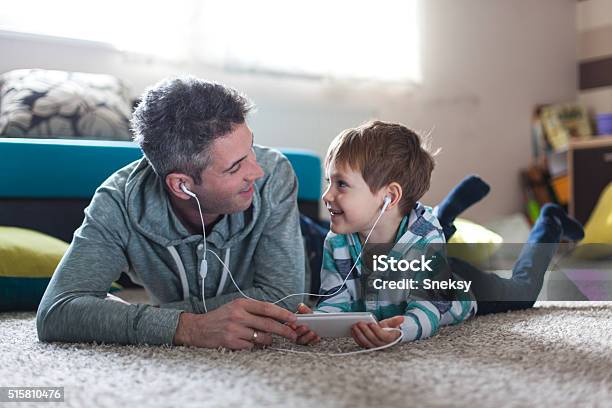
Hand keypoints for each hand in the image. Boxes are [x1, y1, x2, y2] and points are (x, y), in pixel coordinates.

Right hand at [173, 298, 296, 349]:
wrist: (198, 328)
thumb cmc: (220, 318)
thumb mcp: (235, 307)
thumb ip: (254, 311)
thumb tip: (277, 317)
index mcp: (241, 304)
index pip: (267, 308)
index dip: (283, 314)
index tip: (293, 319)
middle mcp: (238, 315)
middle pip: (268, 324)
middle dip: (284, 330)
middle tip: (293, 334)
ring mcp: (235, 329)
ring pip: (262, 338)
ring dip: (267, 340)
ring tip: (264, 339)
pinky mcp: (231, 342)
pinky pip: (251, 347)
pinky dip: (253, 346)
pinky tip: (248, 343)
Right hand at [291, 303, 319, 344]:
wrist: (315, 322)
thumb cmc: (308, 317)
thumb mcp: (306, 312)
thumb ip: (304, 309)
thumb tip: (301, 306)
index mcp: (290, 325)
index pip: (287, 328)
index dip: (289, 327)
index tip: (293, 324)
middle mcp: (293, 334)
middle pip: (294, 335)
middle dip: (300, 331)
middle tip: (305, 327)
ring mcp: (300, 339)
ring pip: (301, 341)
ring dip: (307, 337)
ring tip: (313, 332)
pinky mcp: (307, 343)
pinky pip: (309, 343)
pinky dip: (313, 341)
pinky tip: (318, 337)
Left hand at [351, 316, 403, 348]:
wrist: (386, 336)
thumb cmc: (389, 329)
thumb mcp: (392, 323)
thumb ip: (395, 321)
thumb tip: (402, 318)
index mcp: (390, 339)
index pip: (383, 336)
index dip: (377, 330)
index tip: (371, 323)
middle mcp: (382, 345)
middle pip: (373, 339)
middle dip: (365, 331)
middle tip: (359, 323)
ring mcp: (375, 347)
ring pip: (366, 342)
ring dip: (359, 334)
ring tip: (354, 326)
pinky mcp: (368, 347)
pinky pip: (361, 344)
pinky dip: (356, 338)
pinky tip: (352, 331)